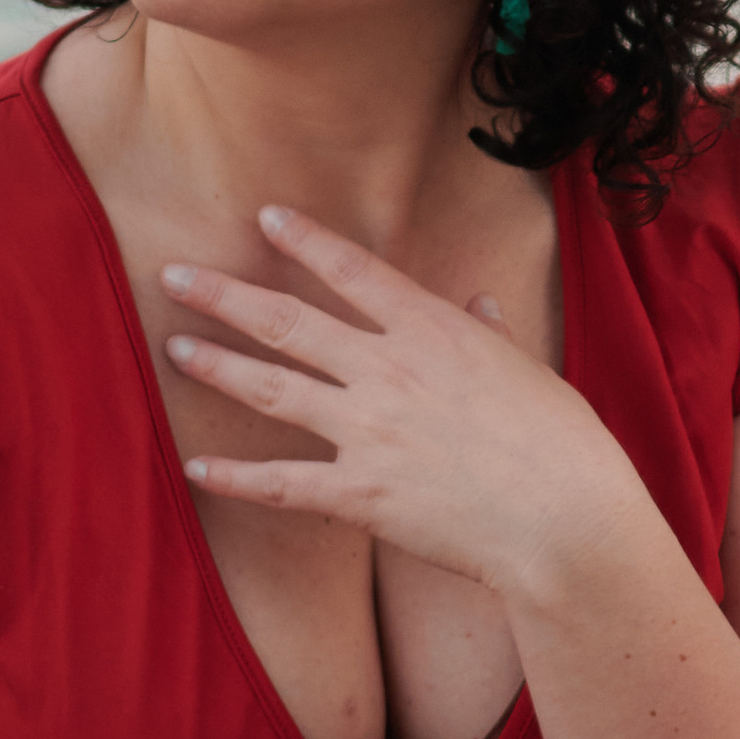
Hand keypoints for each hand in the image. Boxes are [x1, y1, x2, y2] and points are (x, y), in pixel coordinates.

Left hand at [160, 205, 645, 604]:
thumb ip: (493, 335)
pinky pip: (282, 483)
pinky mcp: (360, 495)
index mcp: (434, 332)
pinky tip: (195, 466)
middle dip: (226, 295)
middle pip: (289, 322)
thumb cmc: (562, 446)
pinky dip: (235, 476)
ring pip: (273, 389)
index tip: (266, 217)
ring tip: (174, 346)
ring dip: (217, 365)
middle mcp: (390, 372)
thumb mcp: (531, 371)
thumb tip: (481, 304)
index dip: (306, 242)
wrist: (565, 521)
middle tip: (174, 276)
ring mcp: (369, 432)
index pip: (355, 272)